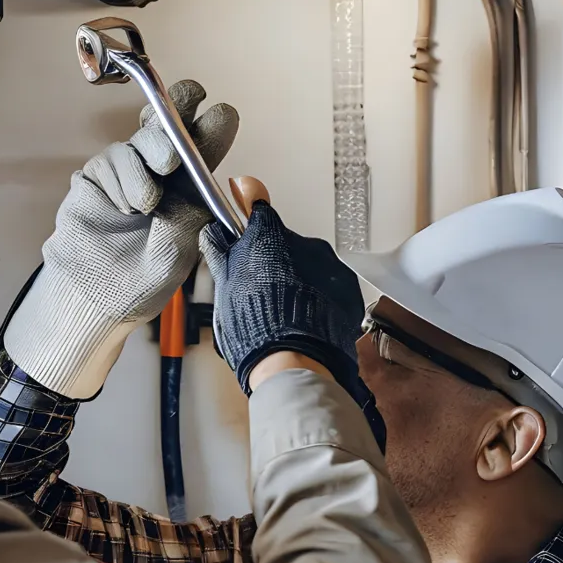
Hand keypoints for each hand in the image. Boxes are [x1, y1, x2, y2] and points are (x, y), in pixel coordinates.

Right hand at [5, 80, 238, 397]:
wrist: (97, 296)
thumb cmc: (143, 280)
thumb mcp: (180, 247)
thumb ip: (194, 209)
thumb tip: (227, 178)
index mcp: (191, 189)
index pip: (206, 145)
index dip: (214, 126)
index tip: (222, 114)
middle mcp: (162, 173)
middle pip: (172, 123)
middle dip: (179, 112)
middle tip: (181, 133)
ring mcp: (130, 169)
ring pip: (144, 138)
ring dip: (149, 162)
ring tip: (146, 204)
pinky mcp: (99, 173)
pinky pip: (114, 158)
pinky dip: (122, 180)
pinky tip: (124, 208)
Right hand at [199, 180, 366, 397]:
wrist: (294, 360)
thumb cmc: (255, 324)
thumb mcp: (224, 285)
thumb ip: (221, 250)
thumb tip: (214, 232)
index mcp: (270, 236)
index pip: (258, 208)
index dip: (248, 209)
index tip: (242, 201)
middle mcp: (305, 243)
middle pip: (285, 244)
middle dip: (274, 262)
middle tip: (260, 290)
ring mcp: (331, 266)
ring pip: (310, 266)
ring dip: (299, 280)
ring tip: (284, 312)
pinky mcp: (348, 290)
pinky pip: (330, 286)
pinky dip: (320, 298)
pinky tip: (306, 320)